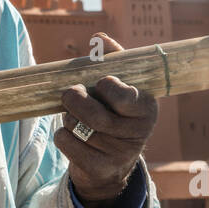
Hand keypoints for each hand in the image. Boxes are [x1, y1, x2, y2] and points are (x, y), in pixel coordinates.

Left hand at [54, 33, 155, 207]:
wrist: (113, 163)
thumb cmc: (115, 112)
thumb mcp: (121, 86)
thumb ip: (113, 60)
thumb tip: (100, 38)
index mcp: (147, 108)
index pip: (124, 96)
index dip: (107, 86)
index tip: (101, 83)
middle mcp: (138, 134)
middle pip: (96, 116)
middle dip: (75, 100)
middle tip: (69, 93)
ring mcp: (120, 155)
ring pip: (78, 128)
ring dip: (68, 117)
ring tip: (74, 115)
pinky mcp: (100, 169)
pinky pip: (67, 144)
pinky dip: (62, 135)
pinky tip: (71, 133)